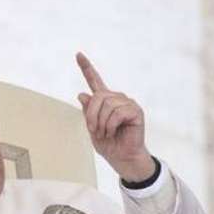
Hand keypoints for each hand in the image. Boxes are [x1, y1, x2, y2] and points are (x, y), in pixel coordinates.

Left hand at [76, 52, 155, 181]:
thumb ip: (88, 112)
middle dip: (91, 116)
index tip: (78, 55)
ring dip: (101, 123)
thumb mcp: (92, 128)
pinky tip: (114, 132)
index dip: (86, 68)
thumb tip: (82, 94)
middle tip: (94, 130)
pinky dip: (111, 125)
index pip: (94, 81)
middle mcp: (116, 98)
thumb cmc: (109, 144)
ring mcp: (127, 103)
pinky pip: (117, 113)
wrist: (122, 158)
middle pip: (98, 96)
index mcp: (104, 101)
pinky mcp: (135, 111)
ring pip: (107, 105)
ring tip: (106, 133)